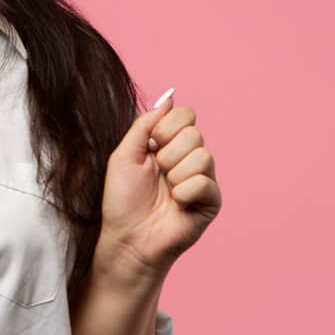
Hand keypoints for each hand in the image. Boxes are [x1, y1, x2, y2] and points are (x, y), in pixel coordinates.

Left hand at [98, 92, 221, 278]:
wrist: (127, 237)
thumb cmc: (122, 200)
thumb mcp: (124, 155)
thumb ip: (144, 125)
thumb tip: (169, 97)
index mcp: (169, 145)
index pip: (186, 115)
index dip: (166, 128)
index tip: (150, 147)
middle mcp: (189, 158)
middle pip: (194, 133)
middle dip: (168, 154)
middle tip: (157, 174)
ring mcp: (203, 179)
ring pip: (203, 155)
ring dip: (175, 174)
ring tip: (166, 191)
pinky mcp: (212, 201)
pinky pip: (205, 182)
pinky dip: (185, 192)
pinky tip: (177, 204)